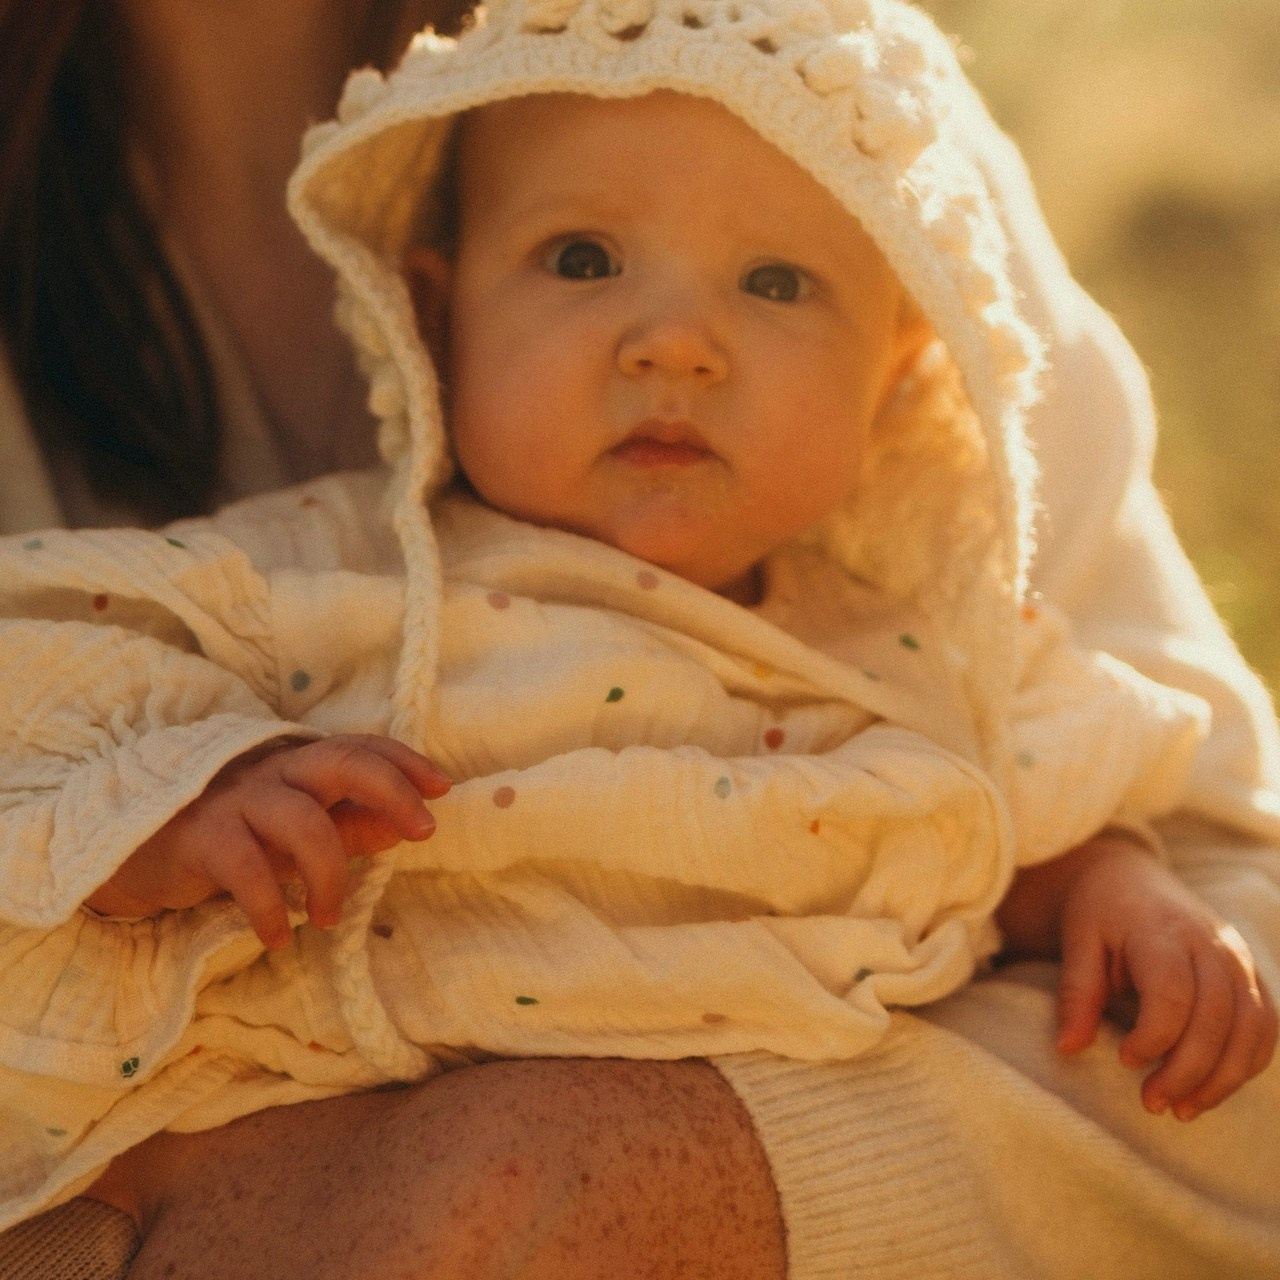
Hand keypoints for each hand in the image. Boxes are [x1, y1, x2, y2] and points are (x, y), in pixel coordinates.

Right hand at [84, 735, 451, 948]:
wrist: (129, 848)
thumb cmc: (226, 837)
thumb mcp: (293, 833)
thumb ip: (346, 826)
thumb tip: (404, 827)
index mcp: (298, 766)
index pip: (360, 747)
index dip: (404, 761)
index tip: (444, 788)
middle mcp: (271, 772)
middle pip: (341, 762)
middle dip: (392, 791)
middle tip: (424, 832)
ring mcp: (235, 800)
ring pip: (302, 820)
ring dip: (330, 875)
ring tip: (328, 918)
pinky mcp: (202, 838)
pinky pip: (248, 869)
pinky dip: (269, 908)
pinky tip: (278, 939)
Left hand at [1054, 837, 1276, 1119]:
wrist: (1130, 878)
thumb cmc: (1099, 914)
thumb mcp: (1078, 942)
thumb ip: (1077, 993)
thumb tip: (1068, 1048)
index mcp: (1162, 931)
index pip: (1173, 994)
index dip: (1154, 1037)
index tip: (1124, 1060)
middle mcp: (1211, 944)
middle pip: (1217, 1019)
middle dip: (1188, 1071)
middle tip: (1153, 1103)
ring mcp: (1238, 959)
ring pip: (1252, 1028)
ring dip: (1223, 1079)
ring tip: (1182, 1110)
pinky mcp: (1251, 975)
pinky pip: (1265, 1027)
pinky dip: (1245, 1064)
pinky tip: (1210, 1089)